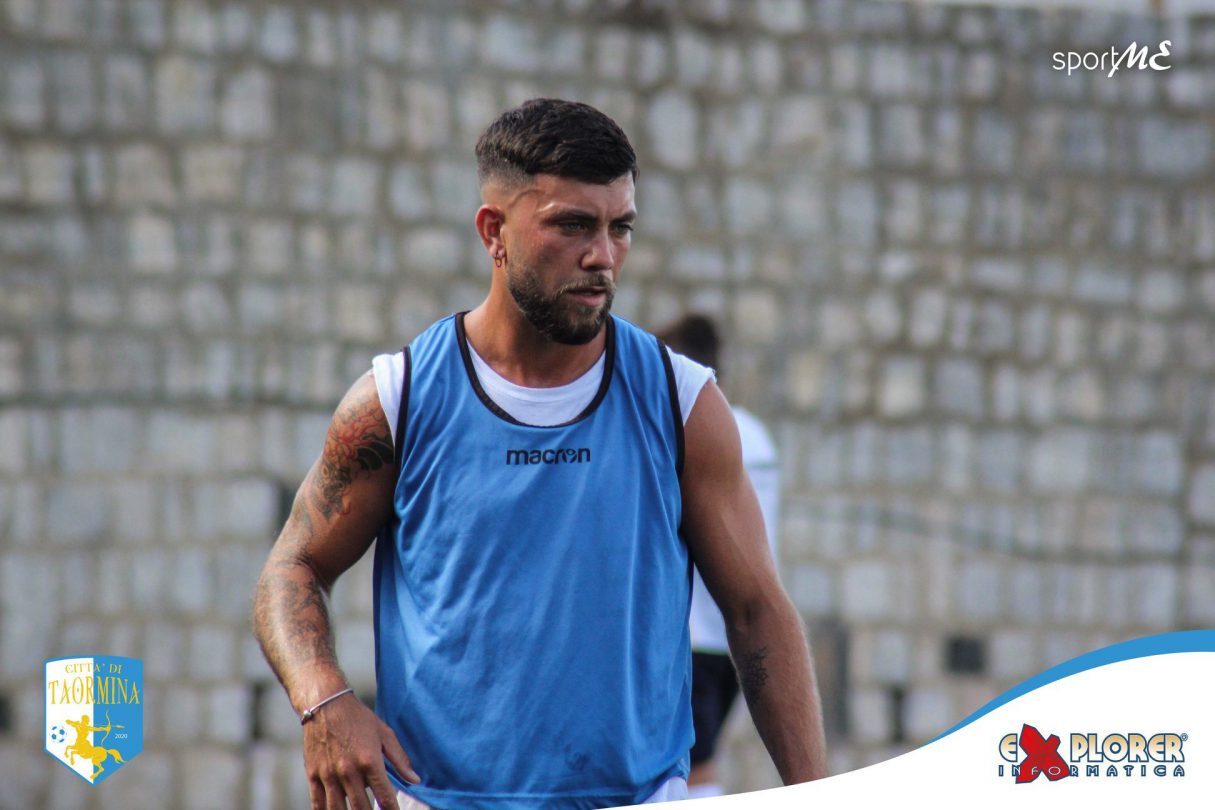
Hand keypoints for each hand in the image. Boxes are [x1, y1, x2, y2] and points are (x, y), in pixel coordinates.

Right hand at [303, 693, 419, 809]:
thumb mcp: (384, 734)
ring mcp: (329, 775)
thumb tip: (415, 780)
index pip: (384, 795)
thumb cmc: (358, 718)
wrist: (325, 704)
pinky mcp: (313, 775)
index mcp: (369, 760)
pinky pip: (317, 803)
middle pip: (362, 808)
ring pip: (338, 809)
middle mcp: (349, 771)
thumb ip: (399, 759)